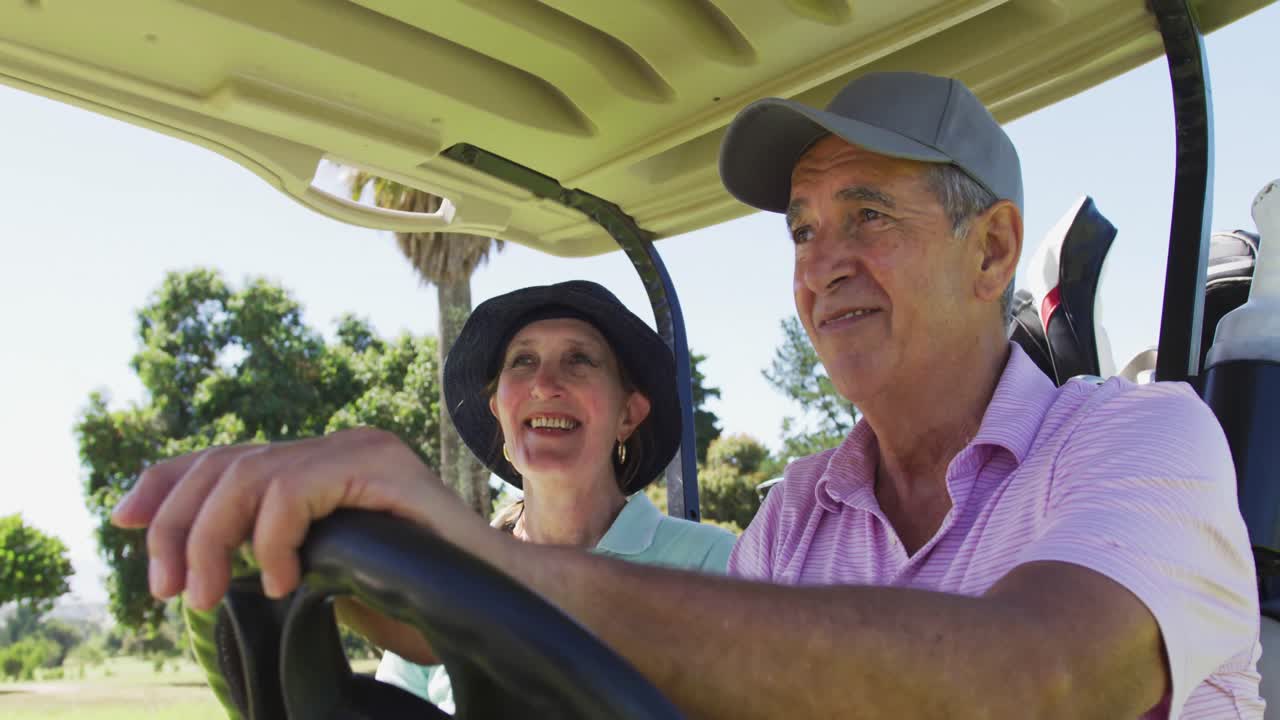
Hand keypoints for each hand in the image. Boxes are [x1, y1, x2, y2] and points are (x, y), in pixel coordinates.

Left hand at [111, 427, 487, 609]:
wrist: (498, 599)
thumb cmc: (420, 596)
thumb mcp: (322, 575)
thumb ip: (273, 552)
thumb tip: (197, 563)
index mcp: (323, 466)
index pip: (228, 455)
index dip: (167, 480)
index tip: (122, 517)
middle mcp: (338, 445)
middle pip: (225, 462)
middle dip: (175, 526)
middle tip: (166, 593)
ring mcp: (360, 449)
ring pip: (249, 473)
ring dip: (208, 540)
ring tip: (204, 598)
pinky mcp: (380, 465)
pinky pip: (294, 487)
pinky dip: (269, 537)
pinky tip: (278, 581)